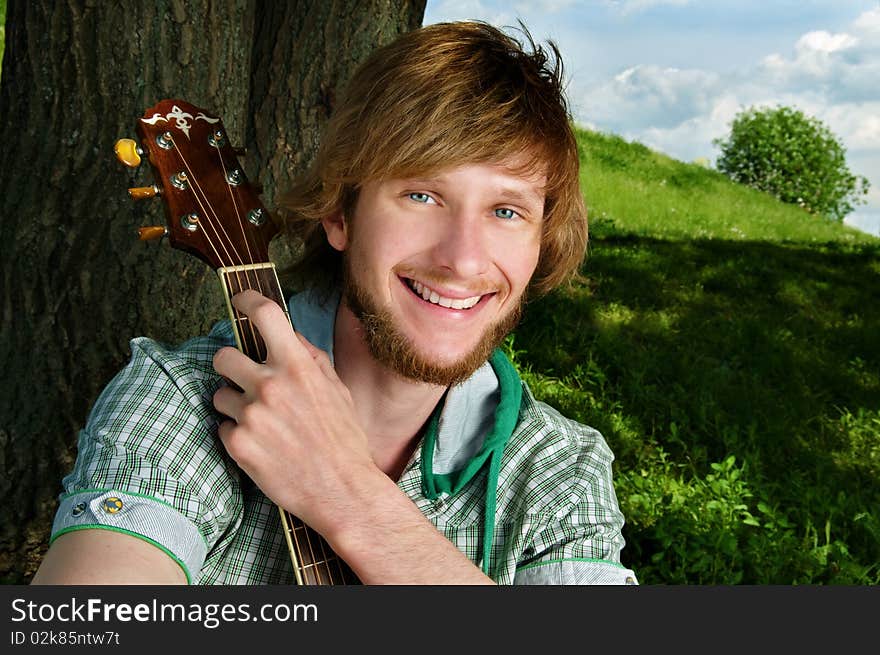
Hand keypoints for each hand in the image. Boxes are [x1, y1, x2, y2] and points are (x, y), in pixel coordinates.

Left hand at [212, 290, 376, 535]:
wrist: (342, 489)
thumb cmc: (344, 439)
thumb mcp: (337, 389)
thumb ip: (310, 358)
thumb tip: (289, 335)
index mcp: (297, 366)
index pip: (264, 314)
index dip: (246, 300)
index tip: (239, 302)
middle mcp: (270, 385)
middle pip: (222, 356)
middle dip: (230, 367)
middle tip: (244, 381)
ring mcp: (251, 415)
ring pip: (220, 396)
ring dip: (235, 406)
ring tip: (263, 424)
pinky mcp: (238, 445)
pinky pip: (224, 427)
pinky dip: (238, 435)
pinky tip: (263, 446)